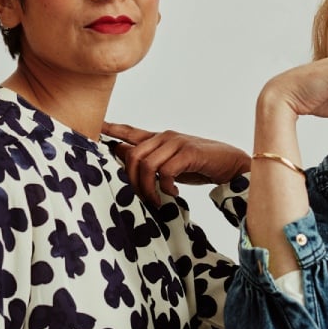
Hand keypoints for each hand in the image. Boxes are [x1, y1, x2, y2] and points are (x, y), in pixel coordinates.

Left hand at [103, 122, 250, 206]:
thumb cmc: (198, 165)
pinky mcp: (189, 152)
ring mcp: (176, 143)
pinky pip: (166, 170)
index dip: (112, 130)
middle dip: (131, 180)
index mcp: (158, 139)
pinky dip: (166, 186)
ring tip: (157, 200)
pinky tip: (173, 193)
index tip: (96, 128)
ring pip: (147, 165)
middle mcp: (165, 137)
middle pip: (132, 155)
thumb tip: (122, 157)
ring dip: (148, 188)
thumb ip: (149, 161)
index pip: (130, 131)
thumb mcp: (169, 164)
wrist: (231, 164)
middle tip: (142, 199)